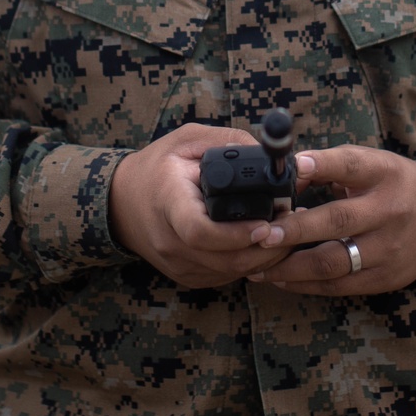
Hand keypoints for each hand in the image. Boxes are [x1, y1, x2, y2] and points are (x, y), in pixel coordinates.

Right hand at [108, 124, 296, 288]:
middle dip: (266, 247)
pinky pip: (225, 276)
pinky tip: (267, 244)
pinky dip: (250, 263)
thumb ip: (230, 141)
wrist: (121, 201)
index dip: (236, 234)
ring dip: (266, 257)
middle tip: (293, 224)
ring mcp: (177, 264)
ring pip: (230, 273)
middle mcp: (170, 241)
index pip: (199, 231)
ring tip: (289, 232)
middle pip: (224, 259)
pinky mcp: (187, 276)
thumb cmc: (159, 165)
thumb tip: (272, 158)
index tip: (265, 223)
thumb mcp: (189, 139)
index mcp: (168, 202)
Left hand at [245, 146, 415, 295]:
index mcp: (383, 173)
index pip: (350, 165)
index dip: (320, 165)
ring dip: (291, 266)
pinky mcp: (386, 278)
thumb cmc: (393, 184)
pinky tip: (282, 278)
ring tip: (259, 265)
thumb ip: (329, 166)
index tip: (292, 167)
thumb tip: (284, 174)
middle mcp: (389, 210)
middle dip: (294, 230)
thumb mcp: (370, 164)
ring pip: (334, 262)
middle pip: (337, 220)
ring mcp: (389, 248)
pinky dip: (306, 283)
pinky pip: (340, 285)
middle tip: (260, 234)